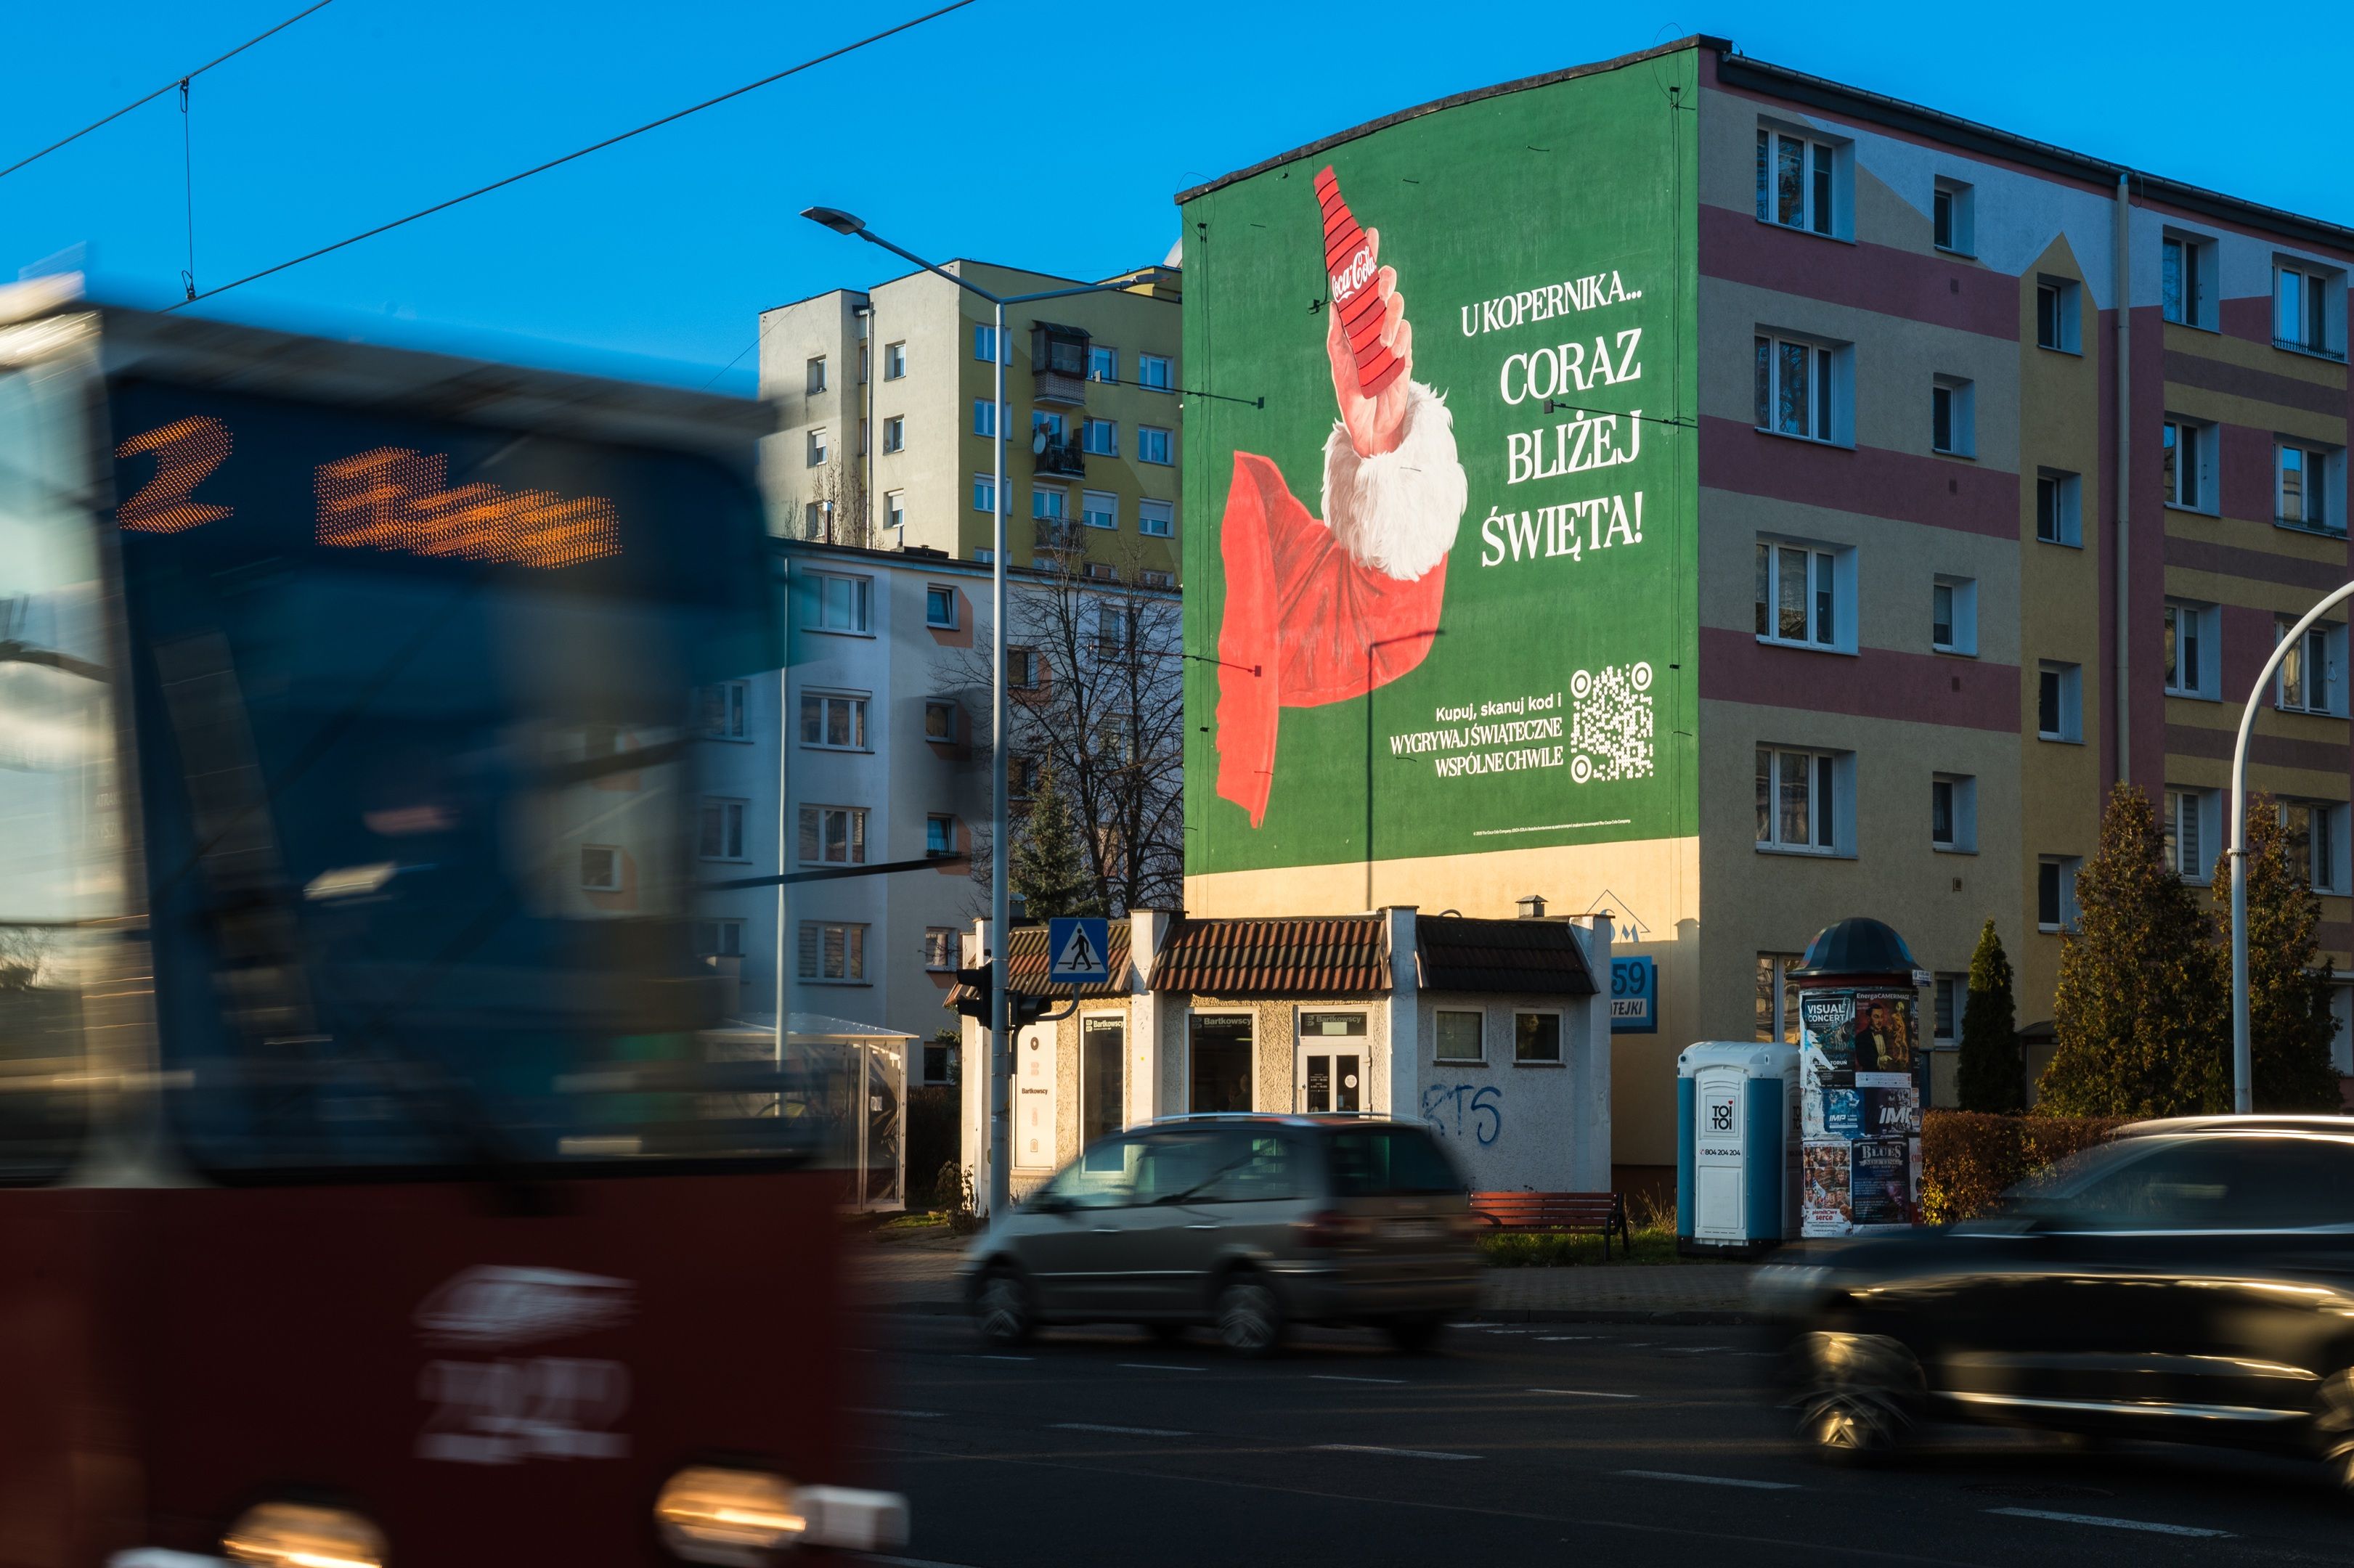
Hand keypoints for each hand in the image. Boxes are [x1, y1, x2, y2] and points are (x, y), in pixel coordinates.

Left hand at [1326, 226, 1413, 458]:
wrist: (1368, 425)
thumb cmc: (1351, 392)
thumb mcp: (1338, 356)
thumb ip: (1339, 328)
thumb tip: (1336, 297)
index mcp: (1357, 321)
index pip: (1363, 283)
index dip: (1367, 257)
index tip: (1369, 233)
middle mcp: (1376, 324)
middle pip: (1385, 286)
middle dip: (1382, 280)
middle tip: (1379, 284)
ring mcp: (1393, 337)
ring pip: (1397, 306)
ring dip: (1388, 319)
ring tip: (1380, 343)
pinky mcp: (1406, 354)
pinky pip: (1406, 334)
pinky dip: (1398, 342)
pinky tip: (1391, 356)